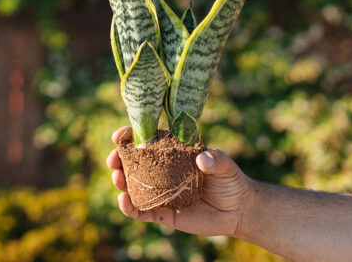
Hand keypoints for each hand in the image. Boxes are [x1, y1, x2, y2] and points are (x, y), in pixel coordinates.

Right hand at [106, 126, 253, 236]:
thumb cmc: (230, 181)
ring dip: (121, 182)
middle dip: (119, 160)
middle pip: (134, 164)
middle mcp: (163, 172)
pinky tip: (124, 200)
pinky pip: (142, 212)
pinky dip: (129, 207)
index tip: (119, 136)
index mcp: (173, 154)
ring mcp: (161, 193)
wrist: (238, 210)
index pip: (148, 142)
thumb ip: (216, 159)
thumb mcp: (225, 165)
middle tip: (113, 160)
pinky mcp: (164, 214)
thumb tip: (202, 160)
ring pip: (133, 187)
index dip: (130, 137)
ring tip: (117, 177)